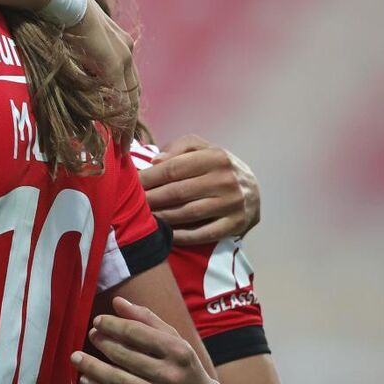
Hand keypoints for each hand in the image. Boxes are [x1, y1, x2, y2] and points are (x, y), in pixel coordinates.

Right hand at [68, 0, 139, 137]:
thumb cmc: (59, 12)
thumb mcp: (74, 35)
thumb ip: (79, 55)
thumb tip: (72, 66)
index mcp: (118, 43)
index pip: (126, 79)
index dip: (124, 102)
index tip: (120, 122)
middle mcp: (125, 50)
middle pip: (133, 92)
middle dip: (130, 119)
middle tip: (125, 142)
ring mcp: (121, 56)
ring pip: (130, 97)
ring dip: (126, 122)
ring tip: (122, 145)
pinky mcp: (111, 62)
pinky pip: (118, 95)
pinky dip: (118, 115)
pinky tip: (115, 131)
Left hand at [72, 297, 214, 383]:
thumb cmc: (184, 365)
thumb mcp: (175, 340)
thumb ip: (147, 320)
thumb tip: (117, 302)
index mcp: (177, 351)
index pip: (137, 333)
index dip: (112, 325)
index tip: (98, 321)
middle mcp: (170, 375)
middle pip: (125, 356)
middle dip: (103, 343)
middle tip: (90, 335)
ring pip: (119, 380)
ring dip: (93, 368)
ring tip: (76, 358)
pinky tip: (86, 378)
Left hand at [138, 134, 260, 245]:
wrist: (252, 189)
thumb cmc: (216, 165)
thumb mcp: (202, 148)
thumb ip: (179, 148)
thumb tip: (155, 162)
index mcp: (215, 157)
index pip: (173, 168)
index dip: (148, 177)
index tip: (131, 184)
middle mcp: (226, 180)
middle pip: (177, 192)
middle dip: (150, 199)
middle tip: (131, 204)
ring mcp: (232, 203)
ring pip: (187, 213)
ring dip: (161, 217)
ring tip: (143, 218)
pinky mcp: (235, 224)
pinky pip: (203, 234)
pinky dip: (181, 236)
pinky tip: (165, 234)